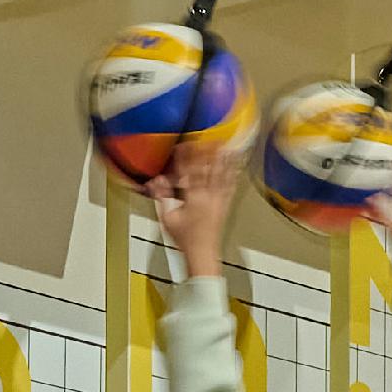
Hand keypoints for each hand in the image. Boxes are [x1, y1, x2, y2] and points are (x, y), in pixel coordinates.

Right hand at [153, 136, 236, 279]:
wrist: (202, 253)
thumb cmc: (185, 239)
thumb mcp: (167, 218)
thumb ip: (162, 197)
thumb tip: (156, 181)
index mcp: (193, 199)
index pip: (188, 172)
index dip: (185, 156)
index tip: (183, 144)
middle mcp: (208, 197)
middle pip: (207, 169)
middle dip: (206, 152)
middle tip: (207, 138)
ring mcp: (218, 201)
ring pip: (222, 175)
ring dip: (222, 159)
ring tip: (225, 144)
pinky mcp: (225, 206)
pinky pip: (230, 186)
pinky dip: (232, 174)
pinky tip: (235, 165)